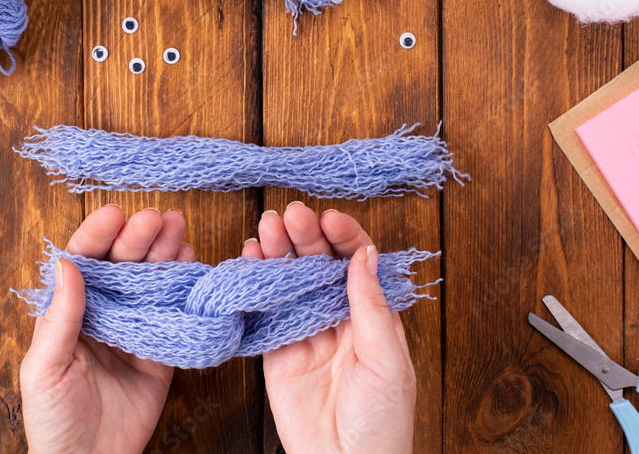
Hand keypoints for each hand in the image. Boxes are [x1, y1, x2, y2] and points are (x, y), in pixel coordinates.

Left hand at [20, 205, 195, 453]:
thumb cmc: (53, 421)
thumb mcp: (45, 368)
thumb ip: (60, 318)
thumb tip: (66, 265)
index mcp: (68, 313)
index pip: (82, 263)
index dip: (97, 236)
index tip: (114, 215)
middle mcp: (102, 313)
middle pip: (121, 265)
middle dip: (138, 238)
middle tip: (157, 217)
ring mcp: (133, 328)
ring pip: (149, 281)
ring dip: (163, 252)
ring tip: (178, 227)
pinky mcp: (160, 351)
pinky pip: (174, 313)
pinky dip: (183, 287)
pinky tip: (190, 263)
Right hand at [241, 203, 415, 453]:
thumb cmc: (382, 421)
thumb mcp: (388, 359)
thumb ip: (370, 306)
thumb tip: (364, 255)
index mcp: (372, 317)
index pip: (357, 264)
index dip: (344, 238)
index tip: (330, 220)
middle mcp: (338, 318)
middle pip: (320, 267)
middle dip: (306, 238)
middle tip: (290, 216)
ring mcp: (306, 333)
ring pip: (290, 282)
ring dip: (279, 253)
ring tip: (266, 228)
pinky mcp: (277, 352)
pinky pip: (265, 313)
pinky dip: (256, 286)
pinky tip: (250, 261)